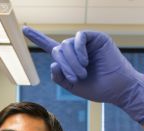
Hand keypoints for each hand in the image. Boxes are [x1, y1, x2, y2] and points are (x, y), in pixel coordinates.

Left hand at [23, 26, 143, 123]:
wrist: (118, 89)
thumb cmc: (99, 88)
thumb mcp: (73, 87)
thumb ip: (60, 77)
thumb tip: (53, 63)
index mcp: (70, 60)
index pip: (51, 46)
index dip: (38, 38)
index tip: (24, 29)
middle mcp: (77, 50)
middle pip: (58, 49)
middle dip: (64, 64)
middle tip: (76, 77)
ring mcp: (86, 43)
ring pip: (67, 44)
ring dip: (72, 61)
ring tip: (83, 73)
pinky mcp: (96, 38)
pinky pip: (80, 37)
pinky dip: (79, 49)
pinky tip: (85, 61)